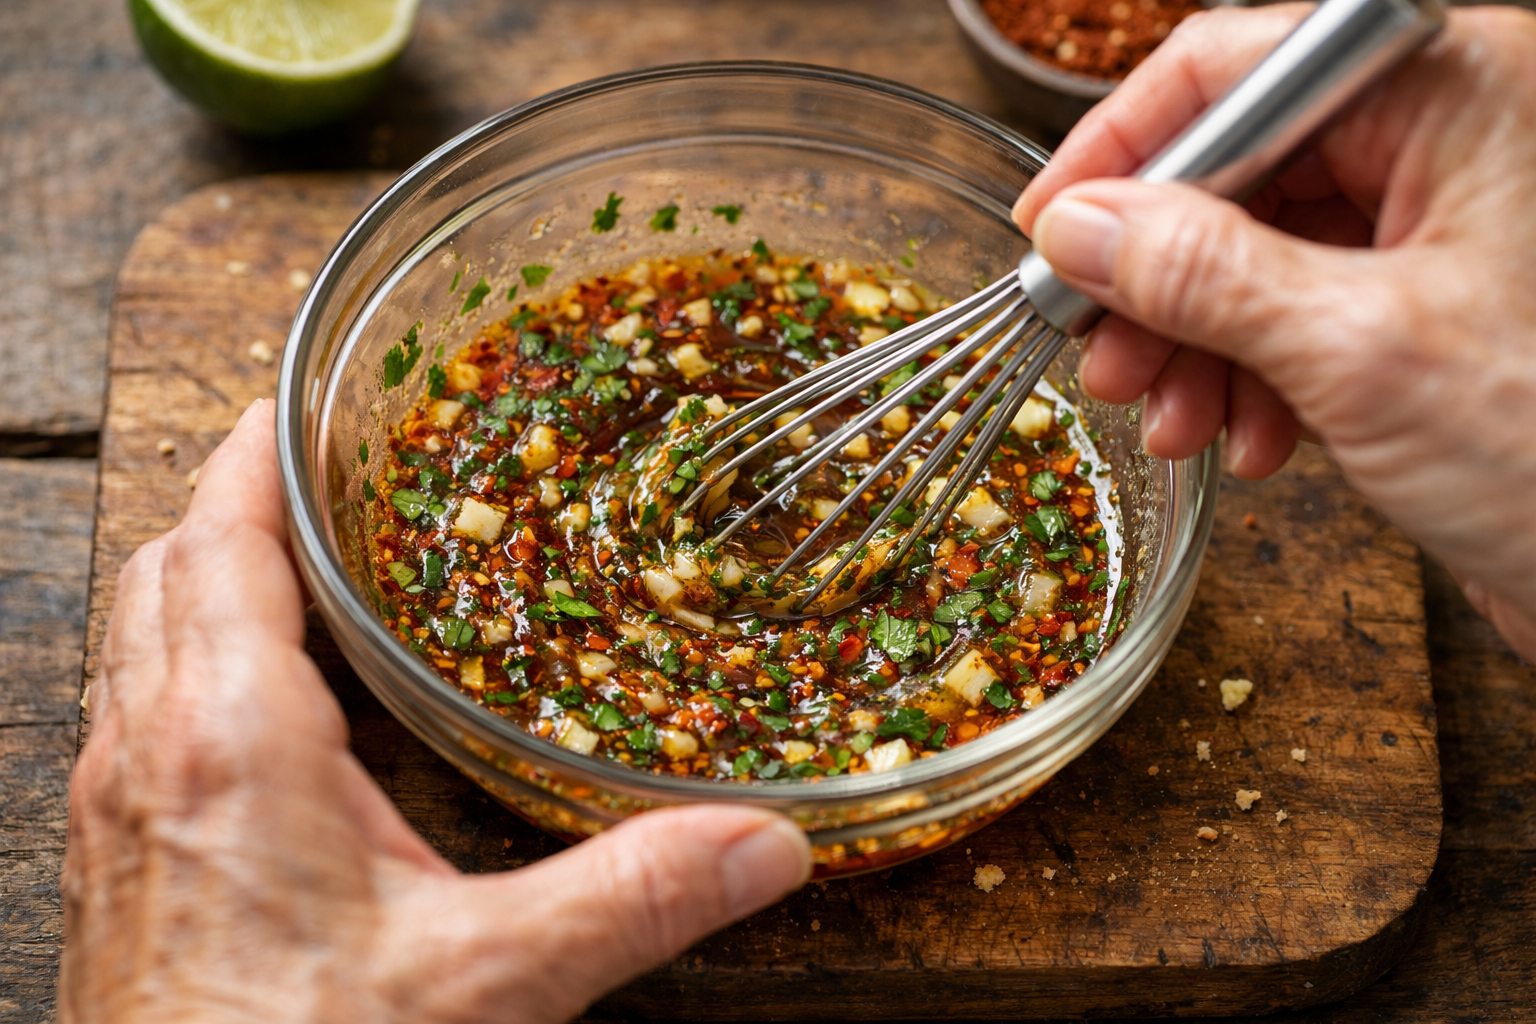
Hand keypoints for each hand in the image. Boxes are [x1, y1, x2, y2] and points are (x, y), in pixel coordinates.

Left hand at [60, 400, 809, 1023]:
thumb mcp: (486, 980)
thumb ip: (632, 896)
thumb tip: (762, 843)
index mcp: (230, 738)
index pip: (222, 541)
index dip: (256, 456)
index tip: (300, 402)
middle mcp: (150, 755)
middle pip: (169, 571)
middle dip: (237, 504)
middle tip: (323, 474)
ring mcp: (117, 813)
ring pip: (142, 641)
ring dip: (208, 582)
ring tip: (301, 568)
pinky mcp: (119, 868)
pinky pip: (140, 717)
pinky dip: (193, 666)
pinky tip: (265, 715)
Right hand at [1013, 4, 1535, 657]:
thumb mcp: (1358, 352)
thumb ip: (1202, 274)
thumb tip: (1079, 228)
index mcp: (1458, 90)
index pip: (1240, 69)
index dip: (1124, 151)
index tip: (1047, 227)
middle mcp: (1449, 139)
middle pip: (1238, 170)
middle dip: (1157, 277)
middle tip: (1099, 351)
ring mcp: (1438, 225)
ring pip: (1255, 252)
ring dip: (1194, 342)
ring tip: (1169, 420)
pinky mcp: (1425, 306)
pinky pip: (1297, 313)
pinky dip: (1252, 377)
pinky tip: (1248, 439)